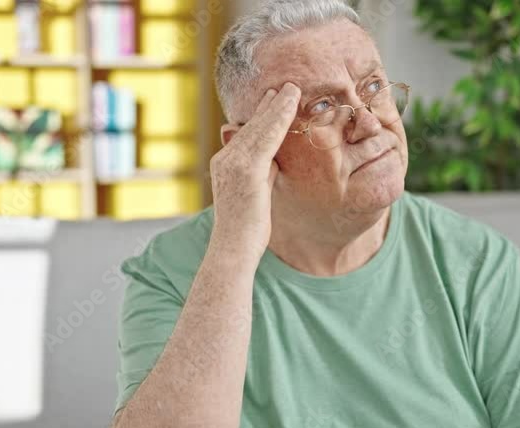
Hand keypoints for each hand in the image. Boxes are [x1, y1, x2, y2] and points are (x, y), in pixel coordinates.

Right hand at [208, 82, 300, 259]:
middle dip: (270, 104)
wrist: (233, 249)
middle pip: (252, 125)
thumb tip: (273, 161)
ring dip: (278, 105)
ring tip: (293, 88)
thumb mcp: (255, 195)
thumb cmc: (247, 231)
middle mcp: (226, 159)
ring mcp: (234, 163)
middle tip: (286, 85)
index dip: (261, 115)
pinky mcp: (246, 170)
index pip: (246, 133)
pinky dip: (280, 118)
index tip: (273, 99)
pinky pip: (267, 137)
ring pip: (260, 127)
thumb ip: (261, 174)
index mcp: (225, 164)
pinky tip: (291, 105)